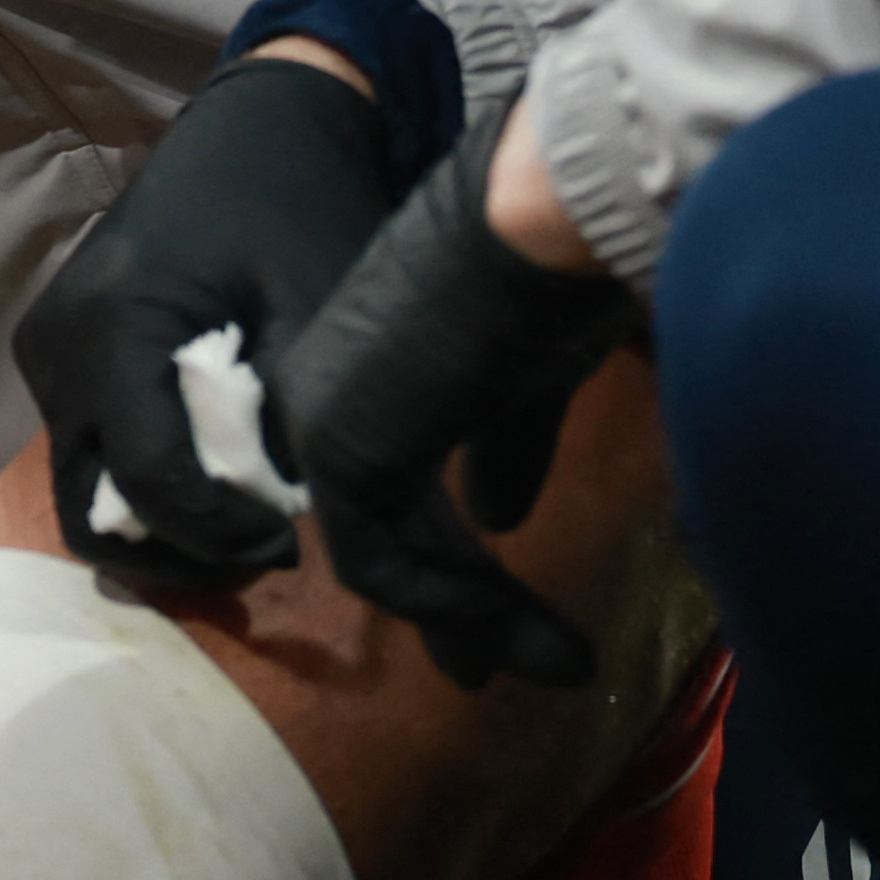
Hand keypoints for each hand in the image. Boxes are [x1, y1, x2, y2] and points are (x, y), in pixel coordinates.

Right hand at [11, 55, 411, 587]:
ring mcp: (44, 351)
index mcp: (112, 329)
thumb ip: (289, 426)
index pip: (147, 483)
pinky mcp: (54, 353)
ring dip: (160, 520)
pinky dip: (144, 479)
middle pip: (91, 507)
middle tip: (263, 544)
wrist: (257, 125)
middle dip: (178, 547)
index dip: (220, 537)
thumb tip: (280, 524)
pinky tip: (214, 467)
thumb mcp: (315, 316)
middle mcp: (56, 348)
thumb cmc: (296, 211)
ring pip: (84, 487)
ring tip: (243, 511)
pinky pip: (87, 449)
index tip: (290, 546)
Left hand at [265, 100, 637, 689]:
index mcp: (366, 360)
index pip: (386, 480)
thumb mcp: (520, 374)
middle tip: (484, 669)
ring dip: (475, 617)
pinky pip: (383, 560)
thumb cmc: (542, 264)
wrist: (532, 211)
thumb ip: (500, 444)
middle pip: (377, 525)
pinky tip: (525, 632)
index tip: (494, 623)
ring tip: (560, 662)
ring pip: (383, 554)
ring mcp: (318, 416)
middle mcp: (321, 388)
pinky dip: (458, 603)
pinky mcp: (336, 447)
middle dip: (448, 606)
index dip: (438, 559)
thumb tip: (497, 519)